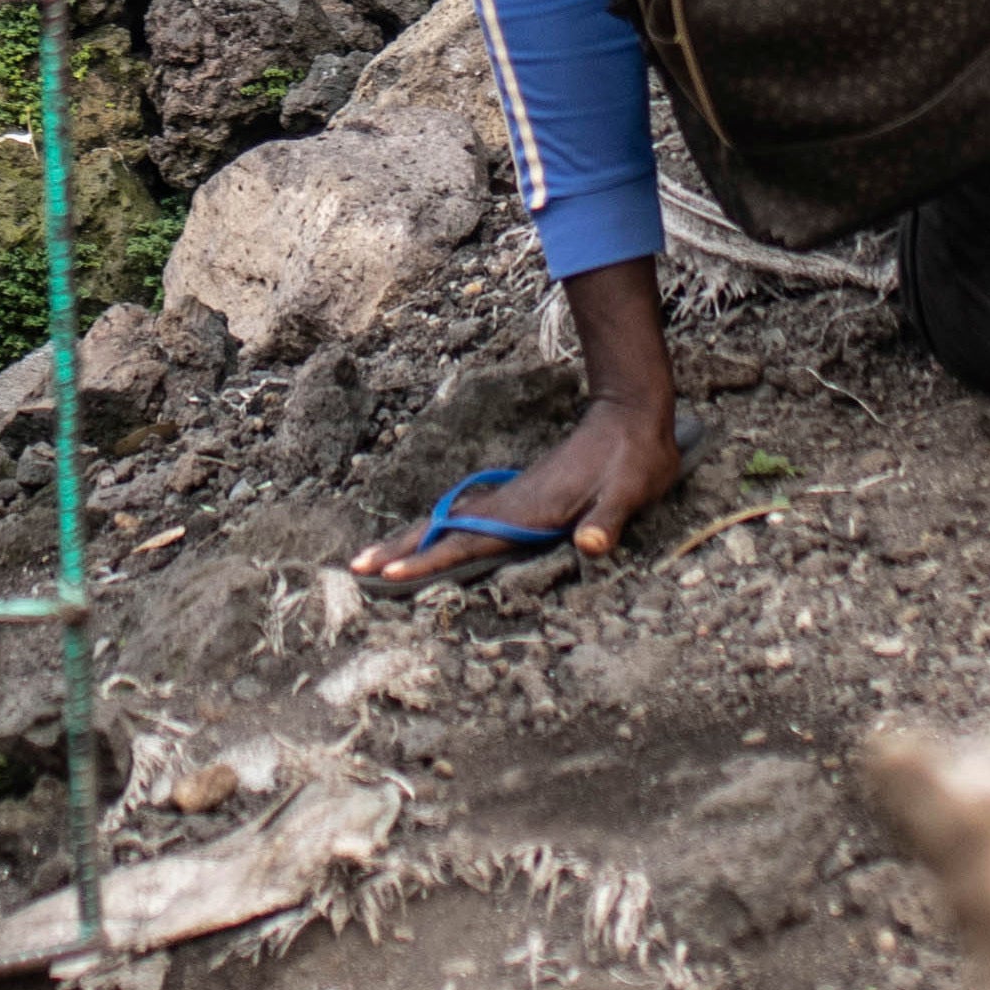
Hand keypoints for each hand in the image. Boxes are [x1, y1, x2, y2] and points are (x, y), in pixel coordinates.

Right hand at [349, 256, 687, 587]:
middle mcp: (511, 504)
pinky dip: (439, 532)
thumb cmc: (632, 461)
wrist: (631, 417)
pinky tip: (432, 537)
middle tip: (356, 566)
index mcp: (528, 510)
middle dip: (400, 548)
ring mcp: (513, 498)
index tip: (392, 572)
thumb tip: (591, 546)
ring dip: (411, 540)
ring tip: (377, 557)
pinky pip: (468, 519)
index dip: (429, 558)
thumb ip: (609, 521)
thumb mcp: (629, 493)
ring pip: (451, 523)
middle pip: (443, 529)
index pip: (468, 540)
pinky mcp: (521, 497)